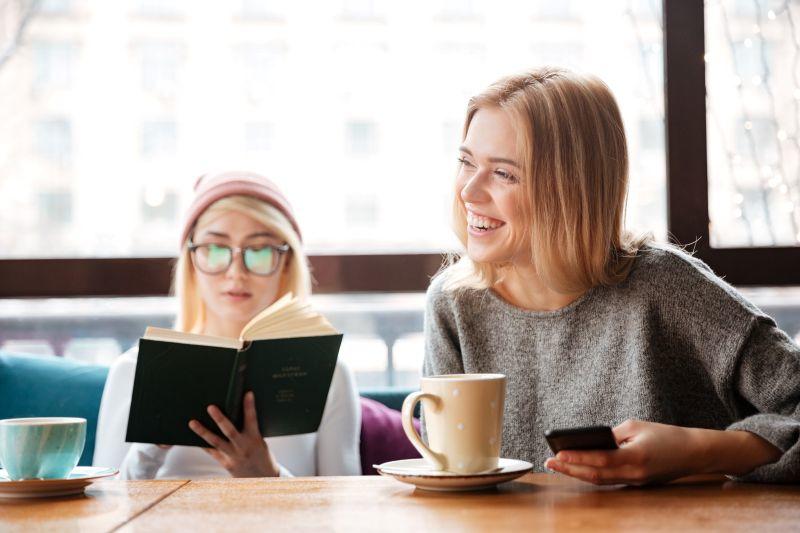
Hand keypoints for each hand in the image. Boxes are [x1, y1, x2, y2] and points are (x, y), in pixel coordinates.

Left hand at [188, 391, 279, 477]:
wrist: (262, 478)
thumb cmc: (262, 456)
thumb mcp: (260, 442)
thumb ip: (249, 430)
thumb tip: (238, 414)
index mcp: (254, 439)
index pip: (252, 419)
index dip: (249, 406)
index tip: (247, 393)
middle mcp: (243, 447)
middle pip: (229, 431)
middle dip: (220, 419)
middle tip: (210, 407)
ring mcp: (233, 456)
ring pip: (215, 442)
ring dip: (203, 431)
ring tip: (192, 422)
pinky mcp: (225, 463)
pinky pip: (212, 452)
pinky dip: (203, 444)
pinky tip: (193, 437)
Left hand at [543, 420, 702, 485]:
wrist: (694, 453)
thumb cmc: (666, 435)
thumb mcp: (636, 427)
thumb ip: (611, 435)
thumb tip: (590, 442)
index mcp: (635, 457)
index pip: (600, 459)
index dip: (577, 458)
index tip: (557, 454)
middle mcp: (634, 474)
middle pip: (596, 475)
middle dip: (570, 470)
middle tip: (548, 463)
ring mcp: (635, 482)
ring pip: (600, 480)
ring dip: (577, 474)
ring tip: (557, 466)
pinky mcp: (636, 483)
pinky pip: (609, 480)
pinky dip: (591, 475)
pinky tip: (577, 469)